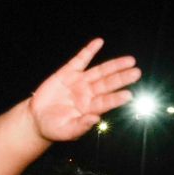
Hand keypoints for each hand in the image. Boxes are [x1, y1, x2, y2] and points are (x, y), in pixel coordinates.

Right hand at [25, 38, 141, 142]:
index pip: (106, 102)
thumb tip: (96, 119)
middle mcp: (88, 94)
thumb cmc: (54, 128)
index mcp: (90, 109)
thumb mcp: (66, 131)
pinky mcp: (68, 72)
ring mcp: (79, 82)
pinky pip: (80, 59)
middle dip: (122, 78)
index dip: (116, 98)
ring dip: (114, 65)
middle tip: (136, 73)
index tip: (128, 95)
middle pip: (108, 84)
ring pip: (100, 71)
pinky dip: (89, 51)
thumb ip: (80, 126)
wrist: (37, 118)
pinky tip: (99, 42)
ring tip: (129, 61)